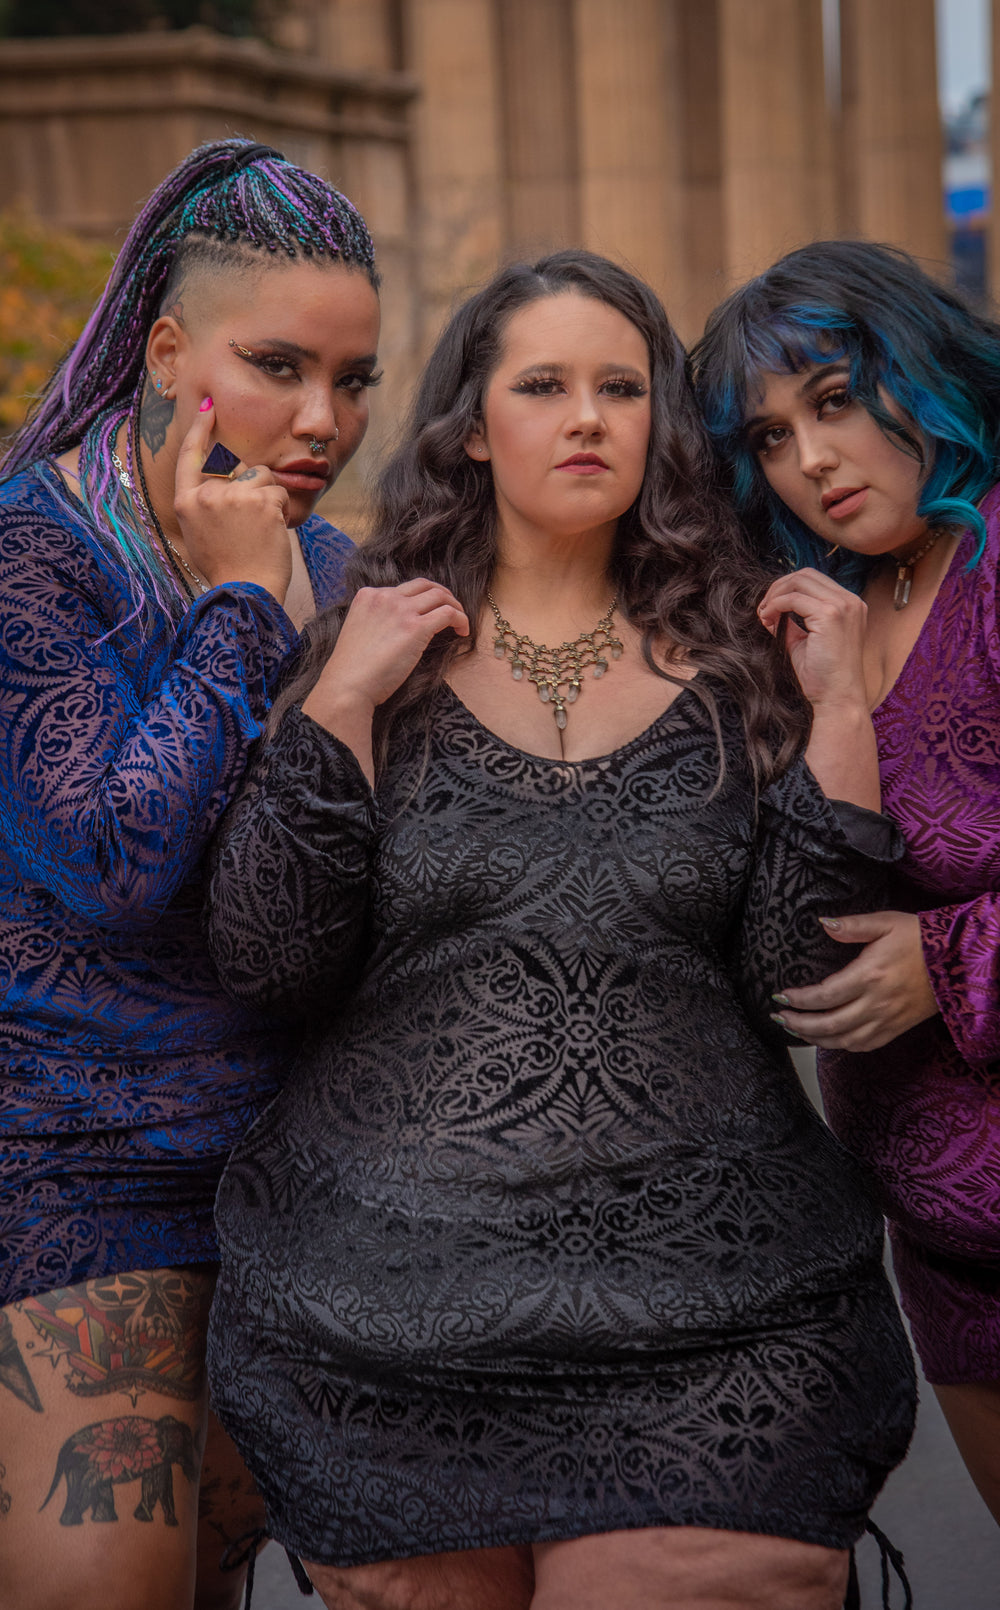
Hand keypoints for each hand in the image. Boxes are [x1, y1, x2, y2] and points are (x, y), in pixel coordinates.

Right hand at [173, 402, 292, 601]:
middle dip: (250, 484)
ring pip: (261, 476)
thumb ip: (206, 502)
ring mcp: (233, 496)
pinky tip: (272, 531)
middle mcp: (206, 495)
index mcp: (186, 502)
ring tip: (260, 528)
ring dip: (267, 496)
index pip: (191, 455)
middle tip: (250, 523)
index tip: (209, 406)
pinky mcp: (260, 501)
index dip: (200, 429)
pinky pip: (277, 492)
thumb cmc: (226, 567)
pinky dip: (280, 510)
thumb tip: (224, 474)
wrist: (244, 592)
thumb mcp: (200, 533)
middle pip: (236, 466)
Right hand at [302, 581, 469, 777]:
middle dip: (443, 595)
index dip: (422, 598)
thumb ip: (377, 622)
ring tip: (460, 623)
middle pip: (425, 585)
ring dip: (455, 606)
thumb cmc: (352, 670)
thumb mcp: (360, 632)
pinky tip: (463, 632)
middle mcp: (385, 597)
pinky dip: (461, 619)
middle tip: (452, 610)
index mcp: (368, 596)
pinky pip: (448, 613)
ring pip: (440, 595)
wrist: (348, 685)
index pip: (404, 588)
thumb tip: (400, 629)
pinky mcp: (416, 627)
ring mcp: (401, 610)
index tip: (430, 611)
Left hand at [758, 569, 867, 711]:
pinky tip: (767, 621)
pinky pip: (793, 599)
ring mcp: (843, 606)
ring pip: (799, 581)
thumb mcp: (806, 641)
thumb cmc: (823, 676)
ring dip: (775, 595)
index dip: (787, 588)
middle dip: (778, 587)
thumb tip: (770, 610)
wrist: (838, 698)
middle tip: (762, 608)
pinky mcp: (830, 615)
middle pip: (806, 574)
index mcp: (849, 605)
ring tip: (764, 615)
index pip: (814, 579)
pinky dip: (775, 606)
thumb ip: (792, 622)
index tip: (769, 607)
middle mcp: (850, 601)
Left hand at [772, 910, 938, 1049]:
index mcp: (869, 976)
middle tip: (778, 1018)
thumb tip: (823, 922)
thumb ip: (852, 925)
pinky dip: (841, 1046)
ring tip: (795, 1030)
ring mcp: (887, 1020)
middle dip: (798, 1024)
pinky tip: (828, 1039)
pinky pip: (864, 1046)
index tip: (781, 997)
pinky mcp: (896, 1029)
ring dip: (815, 1038)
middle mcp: (876, 1004)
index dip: (799, 1000)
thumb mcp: (886, 922)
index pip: (824, 996)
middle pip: (829, 1024)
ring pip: (843, 1040)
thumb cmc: (920, 939)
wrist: (957, 961)